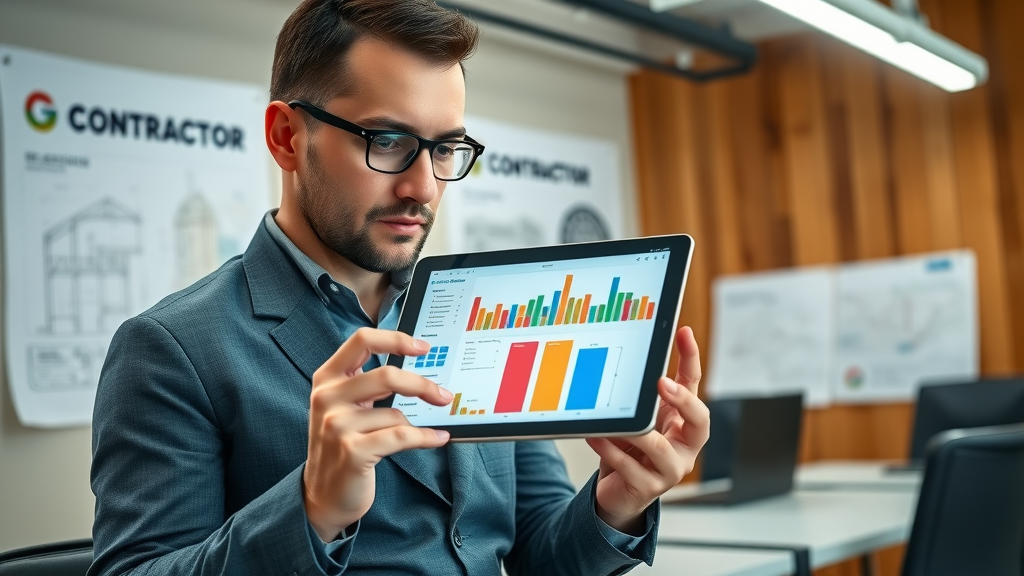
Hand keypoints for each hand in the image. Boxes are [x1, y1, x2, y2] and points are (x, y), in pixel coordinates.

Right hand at [303, 328, 452, 540]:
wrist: (322, 496)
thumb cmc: (342, 446)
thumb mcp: (345, 408)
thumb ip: (368, 385)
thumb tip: (417, 371)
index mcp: (327, 378)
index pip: (362, 340)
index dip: (395, 339)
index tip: (423, 348)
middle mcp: (327, 398)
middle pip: (386, 376)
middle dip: (422, 386)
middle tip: (444, 395)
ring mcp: (337, 425)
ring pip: (395, 413)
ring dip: (419, 425)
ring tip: (430, 432)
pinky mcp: (352, 451)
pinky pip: (401, 436)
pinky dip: (425, 437)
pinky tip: (437, 438)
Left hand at [586, 326, 709, 533]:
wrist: (619, 492)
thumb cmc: (631, 450)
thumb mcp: (638, 418)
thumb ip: (638, 397)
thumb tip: (628, 360)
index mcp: (684, 421)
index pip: (694, 385)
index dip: (691, 358)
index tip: (683, 332)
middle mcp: (685, 445)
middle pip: (700, 420)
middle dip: (683, 401)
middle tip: (662, 383)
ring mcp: (670, 468)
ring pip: (660, 449)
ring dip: (638, 431)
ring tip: (621, 417)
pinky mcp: (648, 488)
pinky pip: (630, 467)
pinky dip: (611, 450)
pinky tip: (596, 436)